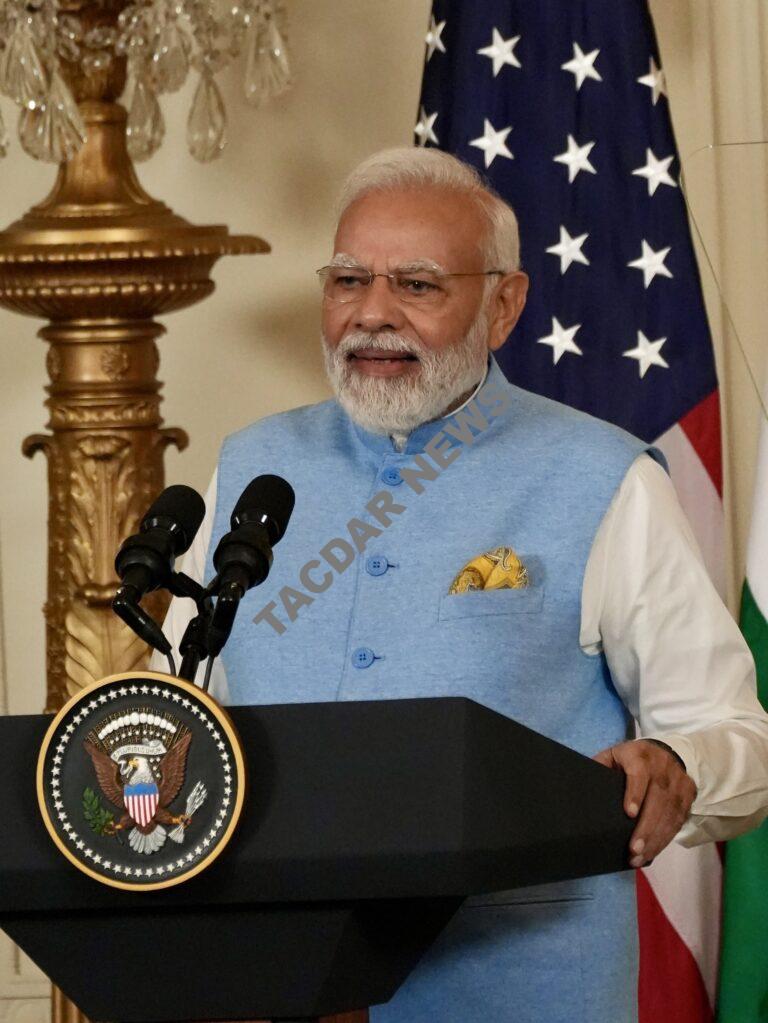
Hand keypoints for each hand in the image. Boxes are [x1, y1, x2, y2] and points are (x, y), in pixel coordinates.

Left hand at [592, 739, 696, 867]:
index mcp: (640, 755)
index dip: (635, 793)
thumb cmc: (630, 759)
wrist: (664, 751)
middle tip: (633, 850)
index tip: (629, 814)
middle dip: (646, 827)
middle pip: (658, 799)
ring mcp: (679, 782)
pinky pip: (679, 820)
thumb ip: (600, 768)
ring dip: (656, 839)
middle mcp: (663, 767)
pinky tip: (653, 852)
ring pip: (670, 813)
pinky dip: (665, 839)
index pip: (639, 773)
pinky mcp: (688, 796)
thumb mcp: (613, 756)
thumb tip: (580, 789)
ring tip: (639, 858)